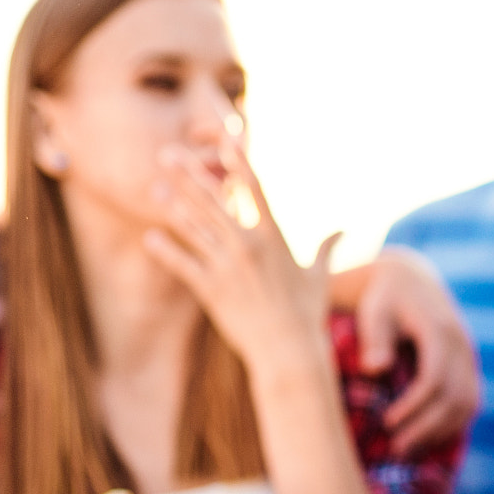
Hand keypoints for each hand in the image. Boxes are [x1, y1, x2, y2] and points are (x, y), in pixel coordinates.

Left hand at [141, 140, 335, 380]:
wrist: (288, 350)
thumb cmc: (307, 313)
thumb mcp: (318, 276)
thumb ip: (326, 247)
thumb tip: (342, 230)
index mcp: (275, 237)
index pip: (255, 190)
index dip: (239, 164)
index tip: (224, 143)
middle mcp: (248, 246)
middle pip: (214, 201)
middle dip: (190, 176)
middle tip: (168, 154)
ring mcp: (227, 267)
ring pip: (194, 227)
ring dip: (173, 206)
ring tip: (155, 187)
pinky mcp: (211, 289)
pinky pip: (183, 263)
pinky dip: (166, 249)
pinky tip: (151, 236)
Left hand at [353, 248, 481, 454]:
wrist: (412, 283)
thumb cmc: (385, 300)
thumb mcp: (375, 311)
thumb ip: (374, 338)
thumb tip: (375, 370)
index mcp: (439, 330)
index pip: (435, 376)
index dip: (415, 405)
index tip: (388, 424)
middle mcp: (462, 345)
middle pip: (454, 396)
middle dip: (426, 427)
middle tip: (394, 449)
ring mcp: (470, 358)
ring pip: (467, 403)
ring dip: (440, 431)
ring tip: (407, 450)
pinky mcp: (469, 368)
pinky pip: (470, 402)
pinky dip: (451, 424)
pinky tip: (427, 439)